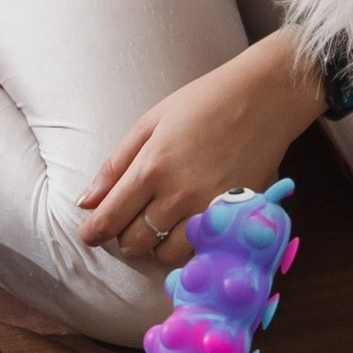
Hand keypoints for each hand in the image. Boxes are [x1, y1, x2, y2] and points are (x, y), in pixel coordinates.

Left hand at [78, 33, 315, 255]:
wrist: (266, 98)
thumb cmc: (205, 101)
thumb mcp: (151, 122)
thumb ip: (115, 164)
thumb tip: (86, 202)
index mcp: (152, 167)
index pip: (110, 219)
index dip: (93, 233)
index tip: (89, 234)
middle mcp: (178, 195)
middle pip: (134, 242)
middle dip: (124, 236)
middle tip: (131, 219)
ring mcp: (208, 209)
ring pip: (165, 255)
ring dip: (156, 244)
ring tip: (161, 222)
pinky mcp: (233, 216)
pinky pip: (200, 251)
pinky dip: (186, 245)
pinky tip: (186, 226)